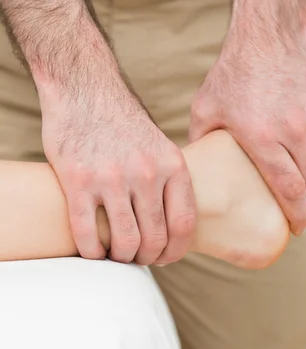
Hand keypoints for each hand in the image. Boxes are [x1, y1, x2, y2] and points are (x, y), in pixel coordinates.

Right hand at [39, 70, 195, 264]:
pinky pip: (88, 233)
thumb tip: (174, 223)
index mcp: (172, 165)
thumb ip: (168, 180)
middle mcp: (146, 173)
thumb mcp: (159, 146)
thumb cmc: (122, 122)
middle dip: (147, 257)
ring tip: (116, 254)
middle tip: (137, 257)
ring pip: (125, 241)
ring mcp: (112, 178)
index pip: (183, 224)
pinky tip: (93, 250)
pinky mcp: (78, 181)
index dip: (175, 250)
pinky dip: (92, 252)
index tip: (165, 257)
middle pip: (155, 238)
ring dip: (121, 256)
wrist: (85, 90)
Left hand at [190, 0, 305, 235]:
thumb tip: (193, 168)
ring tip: (300, 174)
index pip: (290, 191)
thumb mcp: (207, 108)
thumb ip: (201, 142)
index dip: (296, 216)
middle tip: (295, 202)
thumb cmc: (234, 71)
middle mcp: (296, 129)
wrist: (267, 34)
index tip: (296, 229)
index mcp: (263, 136)